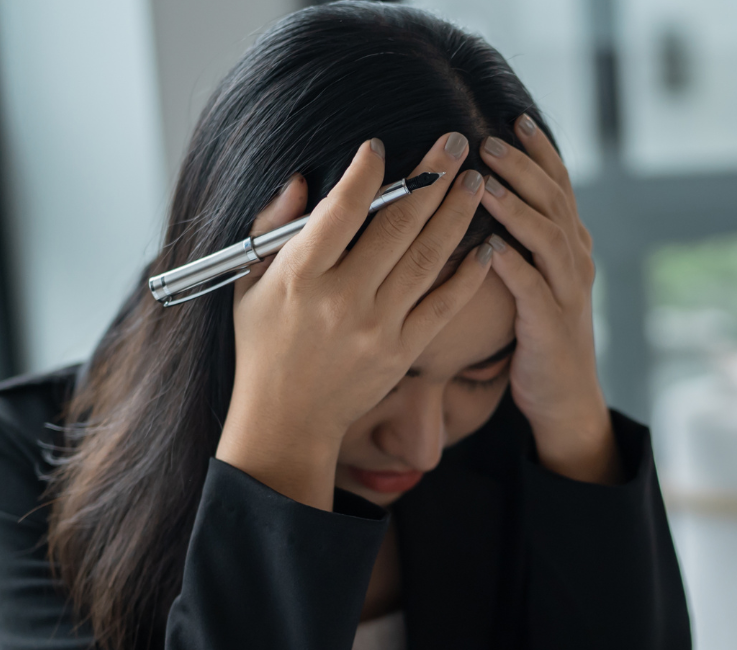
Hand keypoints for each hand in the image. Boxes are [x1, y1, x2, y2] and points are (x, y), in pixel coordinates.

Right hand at [217, 134, 492, 509]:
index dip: (364, 176)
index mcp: (300, 277)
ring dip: (455, 215)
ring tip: (475, 181)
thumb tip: (303, 181)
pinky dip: (468, 275)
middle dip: (429, 178)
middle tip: (454, 141)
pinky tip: (487, 246)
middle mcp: (342, 300)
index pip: (339, 213)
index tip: (380, 147)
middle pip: (396, 227)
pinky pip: (443, 306)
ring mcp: (377, 327)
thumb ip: (273, 229)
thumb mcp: (249, 284)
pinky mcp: (402, 352)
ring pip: (426, 259)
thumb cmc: (263, 346)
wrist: (286, 420)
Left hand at [478, 116, 619, 484]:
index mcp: (573, 247)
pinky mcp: (551, 325)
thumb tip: (490, 197)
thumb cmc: (538, 336)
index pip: (560, 186)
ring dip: (515, 207)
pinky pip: (533, 288)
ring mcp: (568, 293)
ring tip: (482, 183)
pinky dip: (512, 265)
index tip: (515, 118)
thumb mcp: (537, 279)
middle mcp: (576, 262)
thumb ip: (526, 241)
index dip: (540, 152)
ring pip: (547, 237)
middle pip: (553, 201)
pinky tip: (489, 247)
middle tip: (487, 142)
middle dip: (520, 168)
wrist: (565, 398)